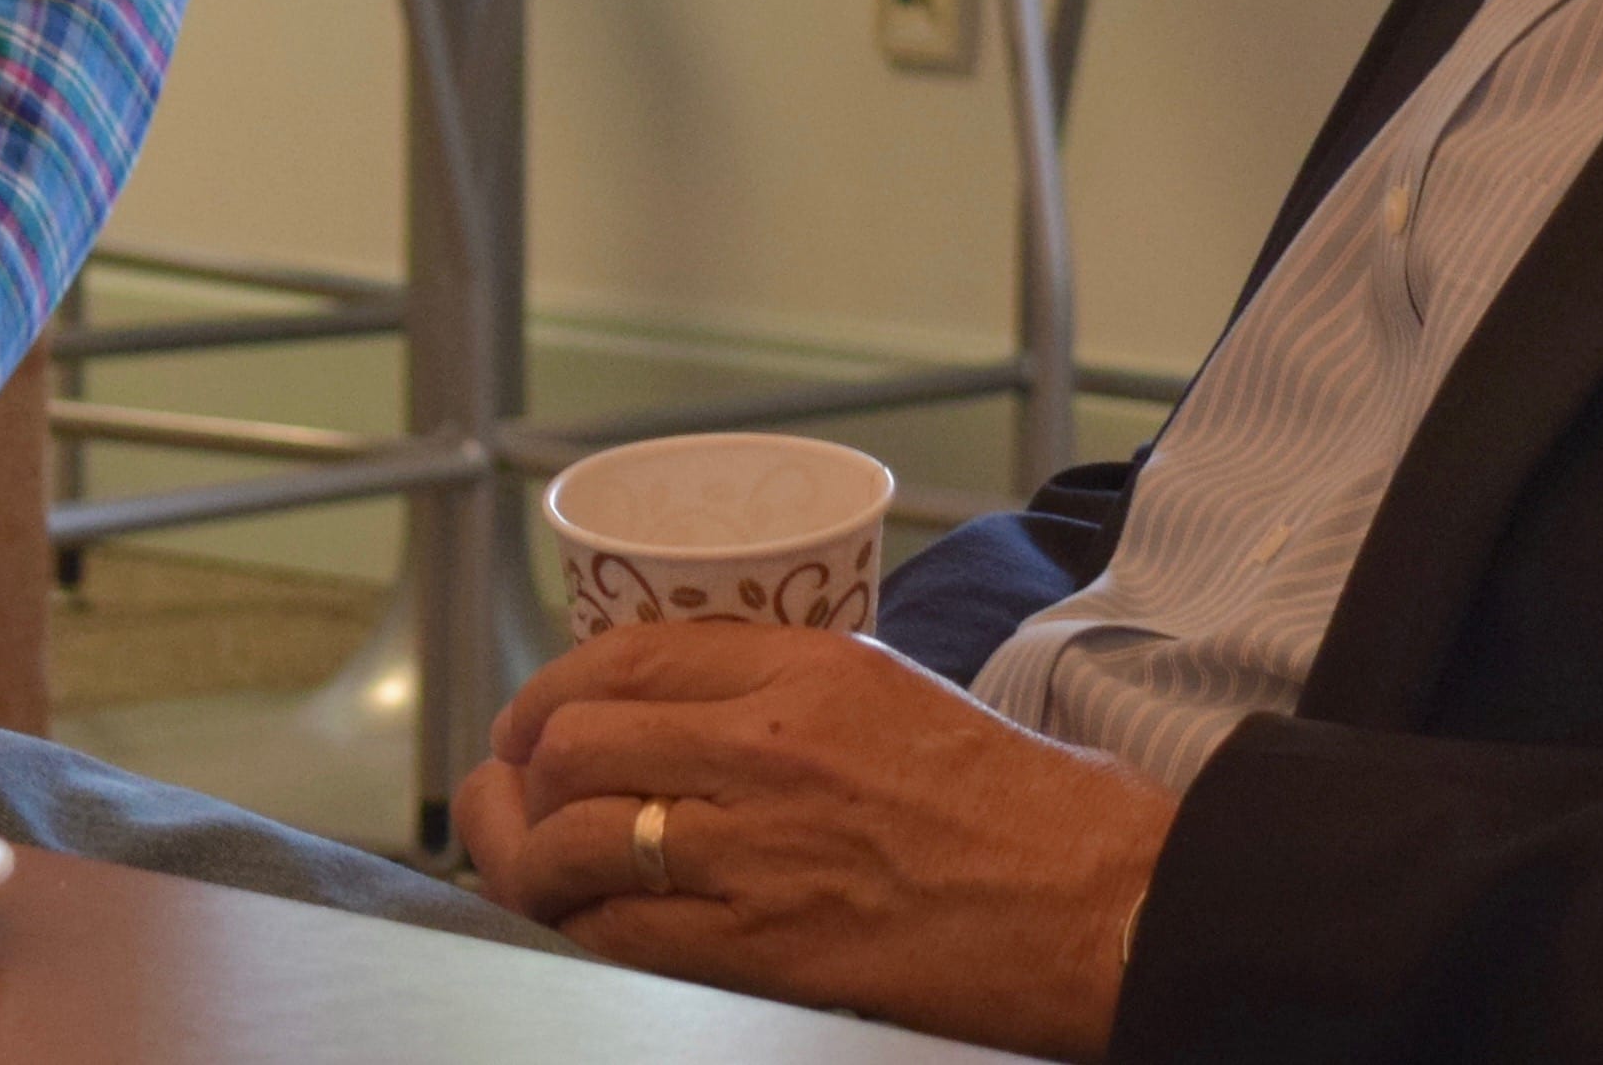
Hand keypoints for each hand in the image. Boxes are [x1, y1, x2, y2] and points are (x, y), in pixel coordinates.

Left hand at [455, 624, 1174, 1060]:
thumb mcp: (898, 692)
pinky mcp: (765, 946)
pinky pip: (621, 936)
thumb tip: (690, 710)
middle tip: (503, 793)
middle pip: (576, 745)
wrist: (1100, 901)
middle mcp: (768, 745)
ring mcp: (760, 850)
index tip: (531, 719)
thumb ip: (790, 691)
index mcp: (806, 665)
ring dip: (519, 859)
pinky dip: (574, 930)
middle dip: (514, 774)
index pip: (626, 656)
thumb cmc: (1024, 803)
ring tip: (512, 863)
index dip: (549, 691)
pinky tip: (568, 925)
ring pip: (575, 844)